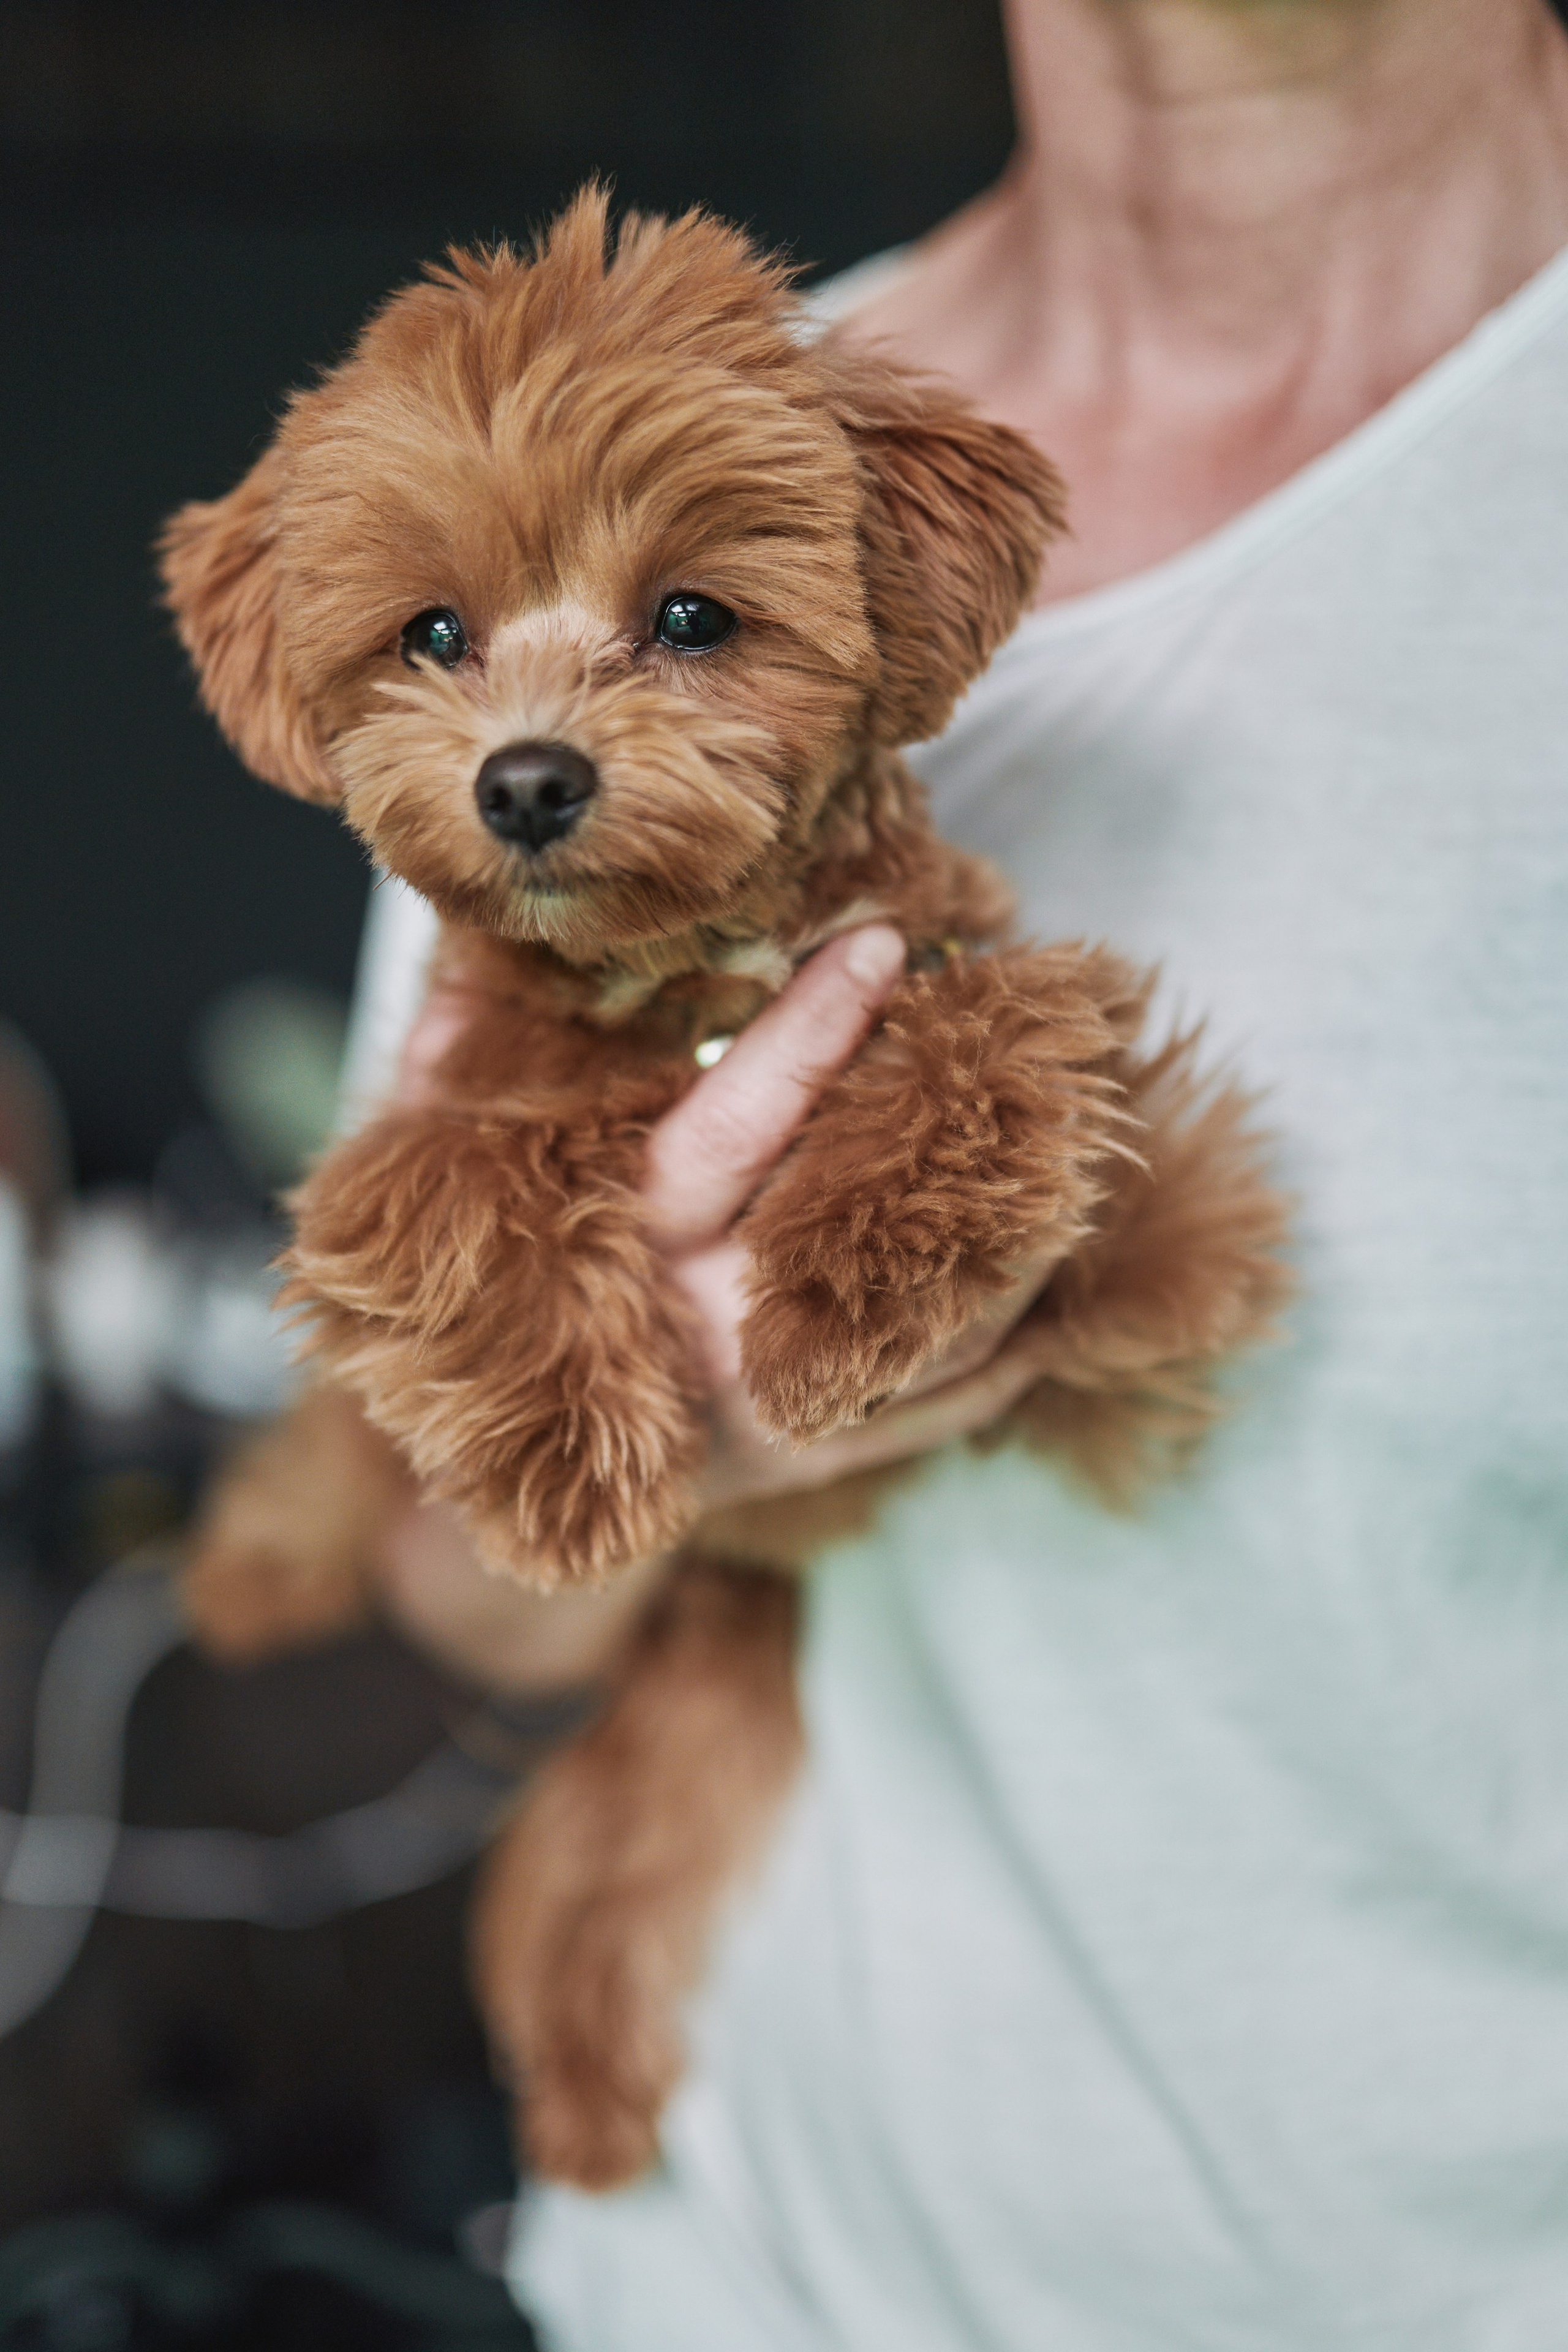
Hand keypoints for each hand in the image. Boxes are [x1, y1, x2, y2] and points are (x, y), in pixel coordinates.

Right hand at [379, 924, 1053, 1690]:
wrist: (497, 1487)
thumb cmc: (483, 1299)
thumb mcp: (436, 1177)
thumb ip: (450, 1067)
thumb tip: (472, 946)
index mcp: (632, 1245)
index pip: (739, 1123)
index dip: (813, 1031)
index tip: (885, 942)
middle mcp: (712, 1332)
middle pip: (875, 1228)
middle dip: (964, 1139)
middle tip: (1039, 1047)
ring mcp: (777, 1411)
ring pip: (939, 1325)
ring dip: (1022, 1245)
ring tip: (1082, 1155)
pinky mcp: (817, 1461)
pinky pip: (946, 1407)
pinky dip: (1013, 1349)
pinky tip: (1060, 1286)